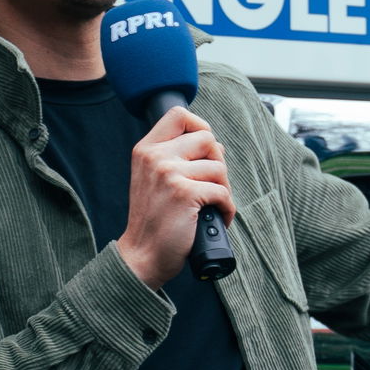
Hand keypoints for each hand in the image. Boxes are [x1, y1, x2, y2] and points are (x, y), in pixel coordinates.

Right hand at [117, 106, 234, 287]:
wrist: (142, 255)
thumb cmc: (154, 219)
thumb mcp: (153, 179)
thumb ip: (175, 157)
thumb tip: (215, 145)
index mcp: (146, 150)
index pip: (178, 114)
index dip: (200, 126)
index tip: (205, 149)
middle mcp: (156, 157)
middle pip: (207, 139)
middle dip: (217, 163)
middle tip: (212, 185)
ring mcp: (169, 173)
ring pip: (219, 167)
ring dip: (223, 189)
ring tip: (212, 205)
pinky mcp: (185, 193)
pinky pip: (223, 192)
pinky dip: (227, 208)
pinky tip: (217, 218)